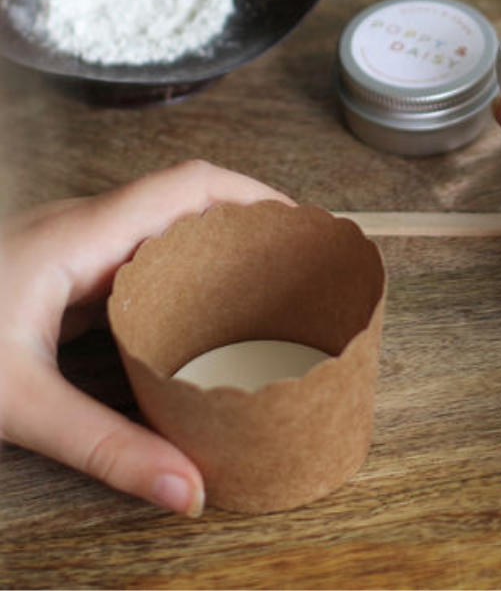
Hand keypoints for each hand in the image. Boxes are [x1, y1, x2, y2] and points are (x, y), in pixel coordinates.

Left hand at [0, 160, 292, 516]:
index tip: (301, 223)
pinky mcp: (58, 273)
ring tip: (261, 284)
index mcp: (81, 236)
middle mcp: (81, 228)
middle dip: (247, 220)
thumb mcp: (16, 402)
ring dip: (213, 245)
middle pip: (185, 199)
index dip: (254, 193)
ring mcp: (69, 247)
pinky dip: (179, 272)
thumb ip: (103, 446)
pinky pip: (137, 257)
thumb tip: (185, 486)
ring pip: (161, 227)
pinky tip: (193, 313)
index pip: (189, 185)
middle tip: (296, 261)